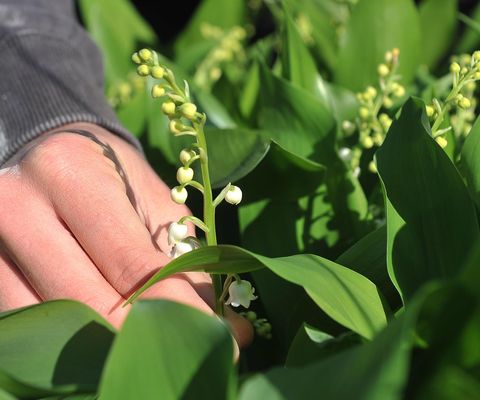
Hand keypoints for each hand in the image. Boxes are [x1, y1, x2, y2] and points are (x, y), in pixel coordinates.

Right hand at [0, 123, 251, 346]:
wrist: (50, 154)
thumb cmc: (115, 176)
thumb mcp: (158, 202)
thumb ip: (186, 261)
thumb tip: (229, 327)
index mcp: (70, 175)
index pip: (130, 265)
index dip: (177, 310)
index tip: (218, 339)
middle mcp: (16, 207)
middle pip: (86, 303)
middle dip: (144, 337)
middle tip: (190, 352)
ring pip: (53, 325)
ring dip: (110, 348)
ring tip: (156, 350)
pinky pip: (30, 325)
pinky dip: (76, 341)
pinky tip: (113, 345)